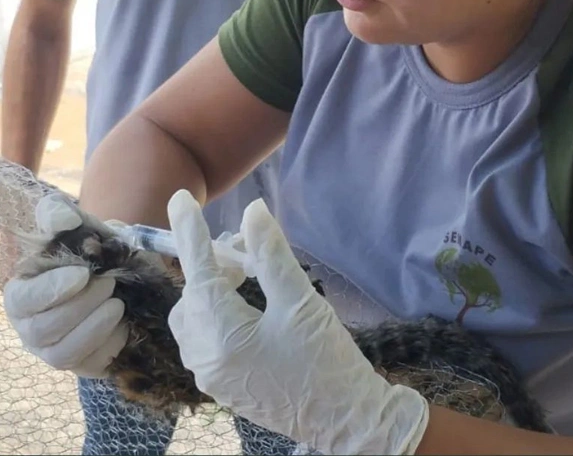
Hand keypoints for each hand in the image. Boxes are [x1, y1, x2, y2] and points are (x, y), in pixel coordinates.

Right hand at [3, 193, 130, 377]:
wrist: (127, 282)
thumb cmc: (93, 257)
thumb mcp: (80, 231)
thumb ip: (61, 217)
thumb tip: (60, 217)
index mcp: (23, 294)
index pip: (22, 300)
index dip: (52, 289)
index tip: (84, 273)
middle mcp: (31, 328)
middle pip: (44, 329)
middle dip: (81, 306)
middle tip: (110, 284)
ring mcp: (55, 352)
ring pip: (63, 353)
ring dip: (95, 327)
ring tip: (119, 304)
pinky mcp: (83, 365)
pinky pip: (92, 365)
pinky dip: (111, 344)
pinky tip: (126, 324)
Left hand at [166, 189, 429, 454]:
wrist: (346, 420)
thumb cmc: (327, 361)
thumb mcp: (301, 302)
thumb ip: (271, 255)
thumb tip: (253, 212)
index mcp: (221, 336)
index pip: (199, 271)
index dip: (190, 232)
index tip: (180, 198)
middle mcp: (204, 357)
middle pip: (193, 295)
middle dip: (215, 267)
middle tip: (248, 254)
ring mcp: (210, 375)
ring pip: (194, 317)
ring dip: (213, 292)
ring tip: (250, 280)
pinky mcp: (221, 385)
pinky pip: (204, 339)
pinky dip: (217, 315)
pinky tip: (250, 309)